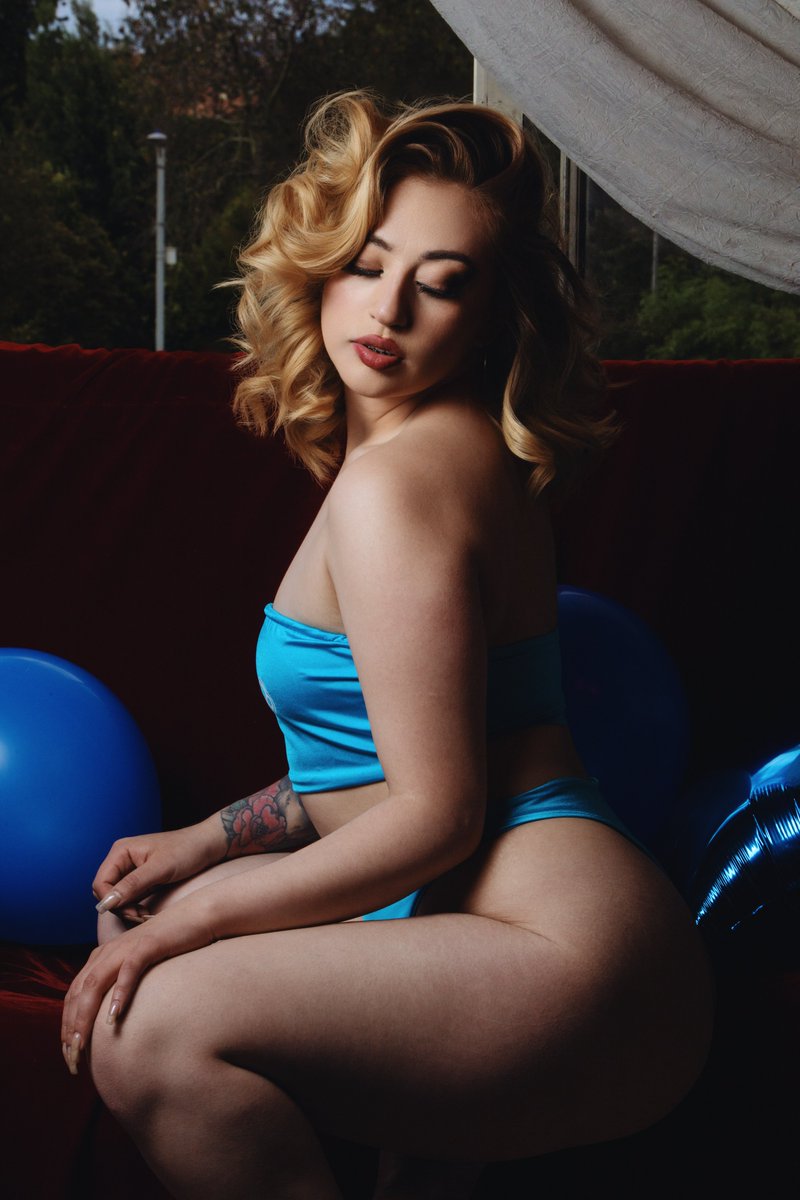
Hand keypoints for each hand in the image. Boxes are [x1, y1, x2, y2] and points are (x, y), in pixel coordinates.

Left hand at [61, 902, 213, 1074]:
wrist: (196, 917)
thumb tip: (112, 1018)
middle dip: (71, 1029)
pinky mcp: (147, 944)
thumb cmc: (168, 948)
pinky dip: (119, 993)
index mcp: (101, 957)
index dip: (67, 1025)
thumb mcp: (136, 967)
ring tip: (81, 1044)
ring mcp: (126, 947)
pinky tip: (115, 1016)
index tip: (69, 1054)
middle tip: (72, 1060)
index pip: (73, 995)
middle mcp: (107, 952)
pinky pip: (128, 970)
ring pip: (94, 984)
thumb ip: (119, 984)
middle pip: (78, 993)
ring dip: (84, 1016)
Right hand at [92, 821, 223, 922]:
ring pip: (117, 898)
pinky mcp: (140, 880)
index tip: (131, 913)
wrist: (209, 845)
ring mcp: (130, 870)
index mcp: (121, 851)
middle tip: (140, 917)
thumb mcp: (161, 868)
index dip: (110, 902)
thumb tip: (107, 902)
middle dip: (120, 908)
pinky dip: (135, 908)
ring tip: (146, 916)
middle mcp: (122, 859)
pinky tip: (147, 913)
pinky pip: (129, 899)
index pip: (100, 884)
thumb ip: (133, 884)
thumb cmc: (187, 850)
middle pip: (106, 893)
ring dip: (128, 910)